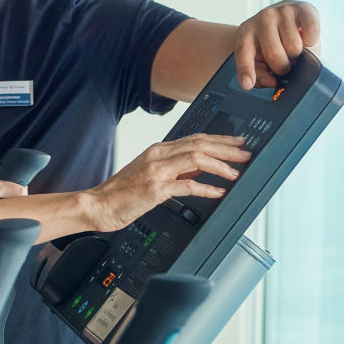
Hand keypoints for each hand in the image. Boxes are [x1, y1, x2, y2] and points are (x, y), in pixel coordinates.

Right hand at [82, 134, 250, 232]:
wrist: (98, 204)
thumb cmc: (121, 192)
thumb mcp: (150, 175)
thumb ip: (174, 169)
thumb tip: (199, 170)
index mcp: (158, 150)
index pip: (196, 138)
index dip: (220, 139)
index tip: (238, 143)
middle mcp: (159, 155)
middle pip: (200, 144)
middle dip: (227, 148)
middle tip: (246, 154)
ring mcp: (157, 171)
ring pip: (197, 159)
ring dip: (220, 165)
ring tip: (236, 172)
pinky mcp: (155, 189)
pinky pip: (187, 185)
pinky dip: (205, 188)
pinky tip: (218, 192)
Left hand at [236, 0, 320, 89]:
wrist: (286, 20)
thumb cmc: (272, 43)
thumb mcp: (260, 59)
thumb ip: (260, 74)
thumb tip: (271, 80)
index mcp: (246, 32)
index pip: (244, 52)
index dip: (246, 70)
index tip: (248, 84)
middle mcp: (262, 18)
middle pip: (275, 55)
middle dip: (283, 66)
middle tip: (285, 62)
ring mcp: (282, 11)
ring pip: (295, 47)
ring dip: (298, 54)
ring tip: (294, 49)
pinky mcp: (302, 8)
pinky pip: (312, 30)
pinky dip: (312, 41)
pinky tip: (305, 40)